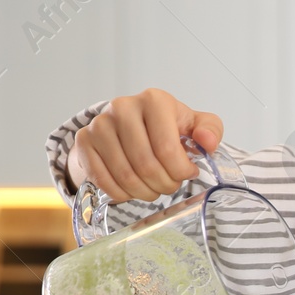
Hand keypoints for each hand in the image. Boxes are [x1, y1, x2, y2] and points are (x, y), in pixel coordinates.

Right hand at [72, 87, 223, 201]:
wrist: (126, 126)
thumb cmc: (164, 128)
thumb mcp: (193, 124)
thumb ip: (210, 130)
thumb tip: (207, 142)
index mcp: (154, 101)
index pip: (167, 149)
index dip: (180, 171)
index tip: (186, 174)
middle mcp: (123, 107)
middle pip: (146, 166)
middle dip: (164, 185)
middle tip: (170, 185)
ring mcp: (100, 124)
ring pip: (126, 176)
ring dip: (145, 192)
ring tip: (154, 188)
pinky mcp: (85, 141)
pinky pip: (104, 180)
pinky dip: (122, 193)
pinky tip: (132, 189)